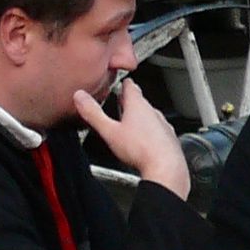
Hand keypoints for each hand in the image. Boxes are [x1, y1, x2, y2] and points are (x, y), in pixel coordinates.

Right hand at [70, 73, 189, 200]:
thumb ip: (93, 114)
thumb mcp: (109, 131)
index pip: (130, 87)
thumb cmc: (140, 150)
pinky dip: (151, 132)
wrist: (166, 168)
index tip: (122, 81)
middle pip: (141, 101)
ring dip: (141, 116)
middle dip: (131, 101)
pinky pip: (159, 131)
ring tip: (131, 120)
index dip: (124, 83)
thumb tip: (80, 97)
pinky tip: (145, 140)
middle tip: (123, 100)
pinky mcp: (170, 140)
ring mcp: (164, 126)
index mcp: (138, 106)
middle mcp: (153, 113)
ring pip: (151, 116)